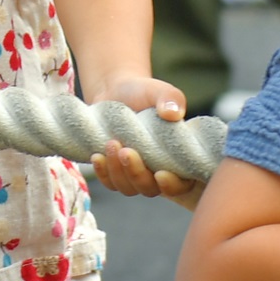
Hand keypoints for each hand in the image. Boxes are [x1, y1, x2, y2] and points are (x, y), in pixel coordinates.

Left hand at [88, 68, 194, 199]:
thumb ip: (171, 99)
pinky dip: (102, 173)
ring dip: (118, 171)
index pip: (182, 184)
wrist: (116, 92)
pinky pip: (110, 182)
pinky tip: (97, 156)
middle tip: (126, 151)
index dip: (173, 185)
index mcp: (178, 158)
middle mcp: (158, 171)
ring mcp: (136, 174)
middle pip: (150, 188)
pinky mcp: (115, 172)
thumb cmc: (143, 93)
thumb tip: (173, 113)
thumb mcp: (159, 91)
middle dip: (137, 173)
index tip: (161, 173)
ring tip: (111, 143)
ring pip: (128, 188)